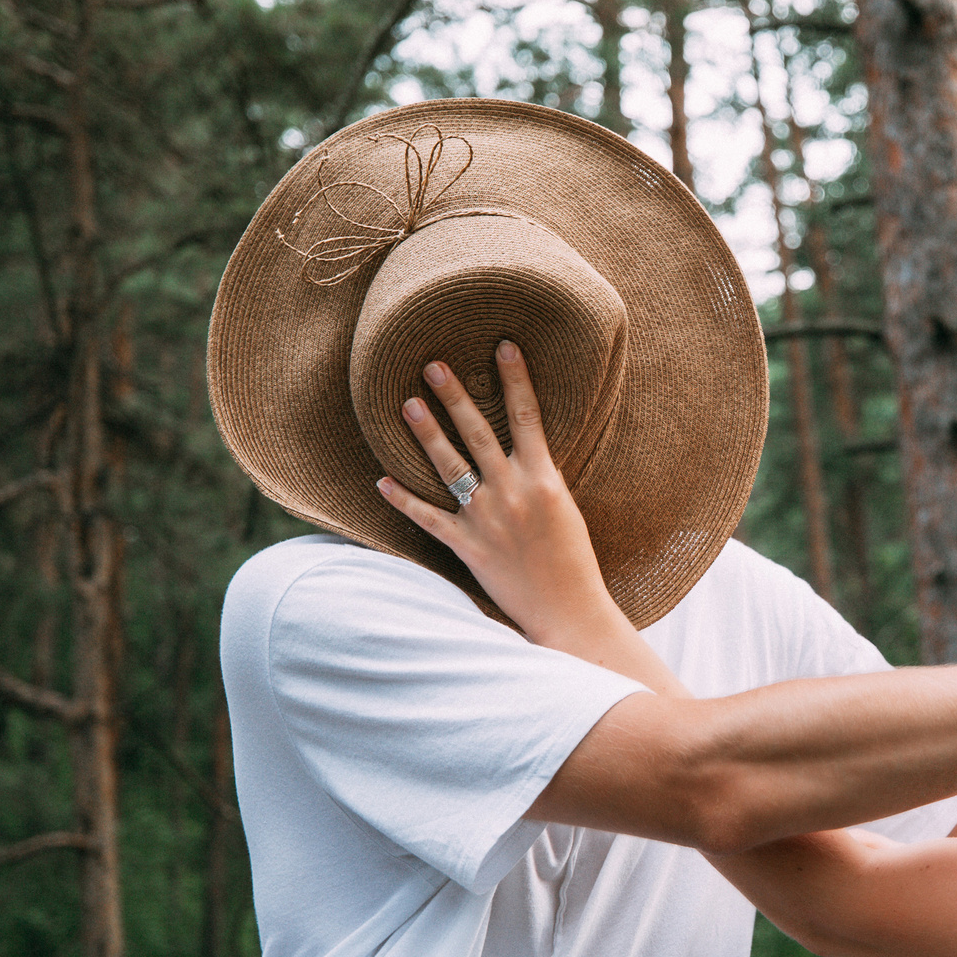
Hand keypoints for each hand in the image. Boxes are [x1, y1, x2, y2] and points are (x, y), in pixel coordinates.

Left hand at [373, 342, 625, 654]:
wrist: (570, 611)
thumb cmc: (575, 563)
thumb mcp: (567, 510)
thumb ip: (541, 478)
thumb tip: (526, 452)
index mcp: (544, 479)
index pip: (527, 416)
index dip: (515, 378)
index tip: (504, 344)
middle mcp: (512, 492)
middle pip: (478, 432)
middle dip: (455, 396)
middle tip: (432, 365)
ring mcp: (486, 519)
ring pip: (450, 466)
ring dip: (427, 433)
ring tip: (407, 404)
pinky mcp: (467, 547)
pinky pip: (429, 518)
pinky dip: (404, 500)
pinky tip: (381, 481)